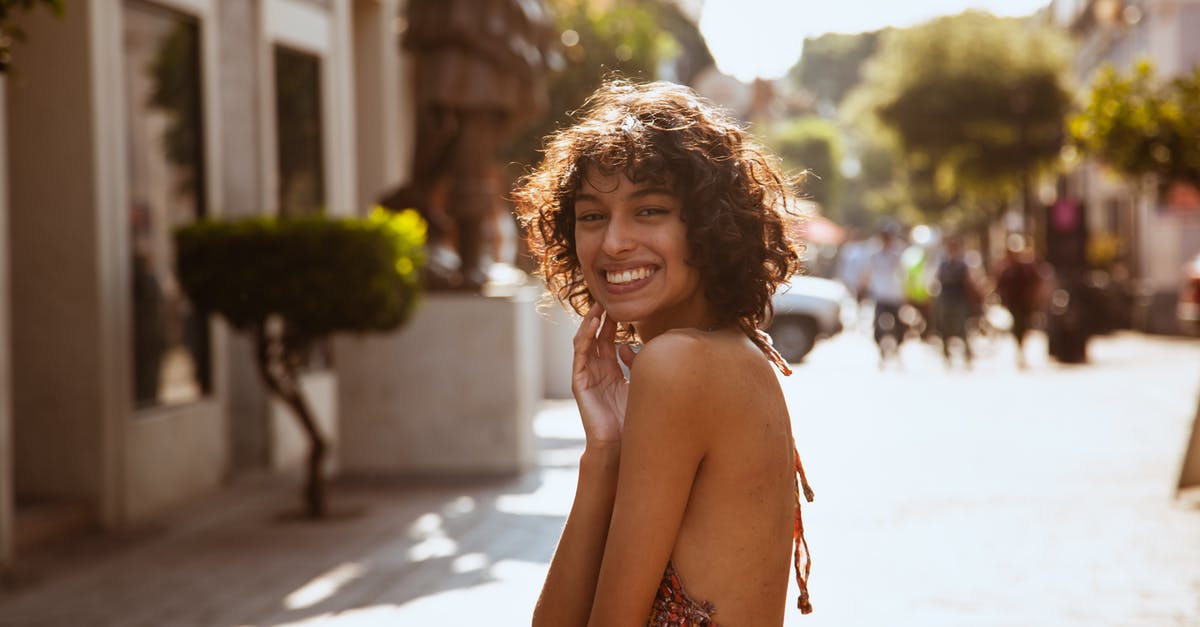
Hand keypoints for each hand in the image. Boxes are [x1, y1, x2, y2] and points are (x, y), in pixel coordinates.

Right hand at [571, 303, 637, 445]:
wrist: (621, 444)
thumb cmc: (632, 418)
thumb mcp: (638, 384)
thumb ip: (635, 365)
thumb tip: (630, 346)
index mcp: (610, 371)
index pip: (607, 340)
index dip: (612, 323)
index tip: (620, 306)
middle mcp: (597, 371)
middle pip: (595, 338)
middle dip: (600, 319)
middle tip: (607, 300)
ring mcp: (587, 376)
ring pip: (584, 343)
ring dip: (589, 324)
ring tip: (597, 308)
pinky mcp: (580, 383)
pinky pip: (580, 356)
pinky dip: (584, 339)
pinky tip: (592, 326)